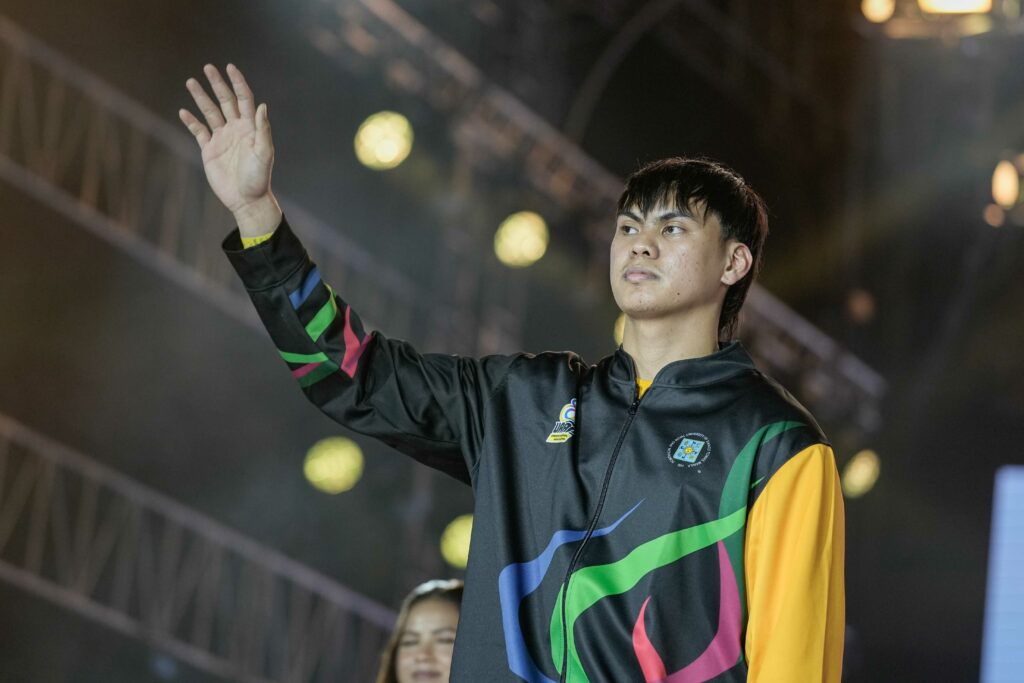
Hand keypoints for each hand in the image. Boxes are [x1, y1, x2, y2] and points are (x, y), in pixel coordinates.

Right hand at [179, 64, 280, 235]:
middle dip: (217, 84)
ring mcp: (222, 139)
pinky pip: (199, 131)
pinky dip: (191, 121)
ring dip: (201, 98)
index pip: (244, 99)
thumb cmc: (259, 178)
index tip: (230, 67)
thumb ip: (263, 130)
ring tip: (191, 81)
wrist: (246, 200)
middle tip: (208, 67)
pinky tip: (184, 111)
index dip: (238, 83)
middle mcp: (236, 129)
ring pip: (210, 112)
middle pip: (225, 101)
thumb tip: (262, 106)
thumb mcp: (264, 154)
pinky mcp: (210, 150)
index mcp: (250, 128)